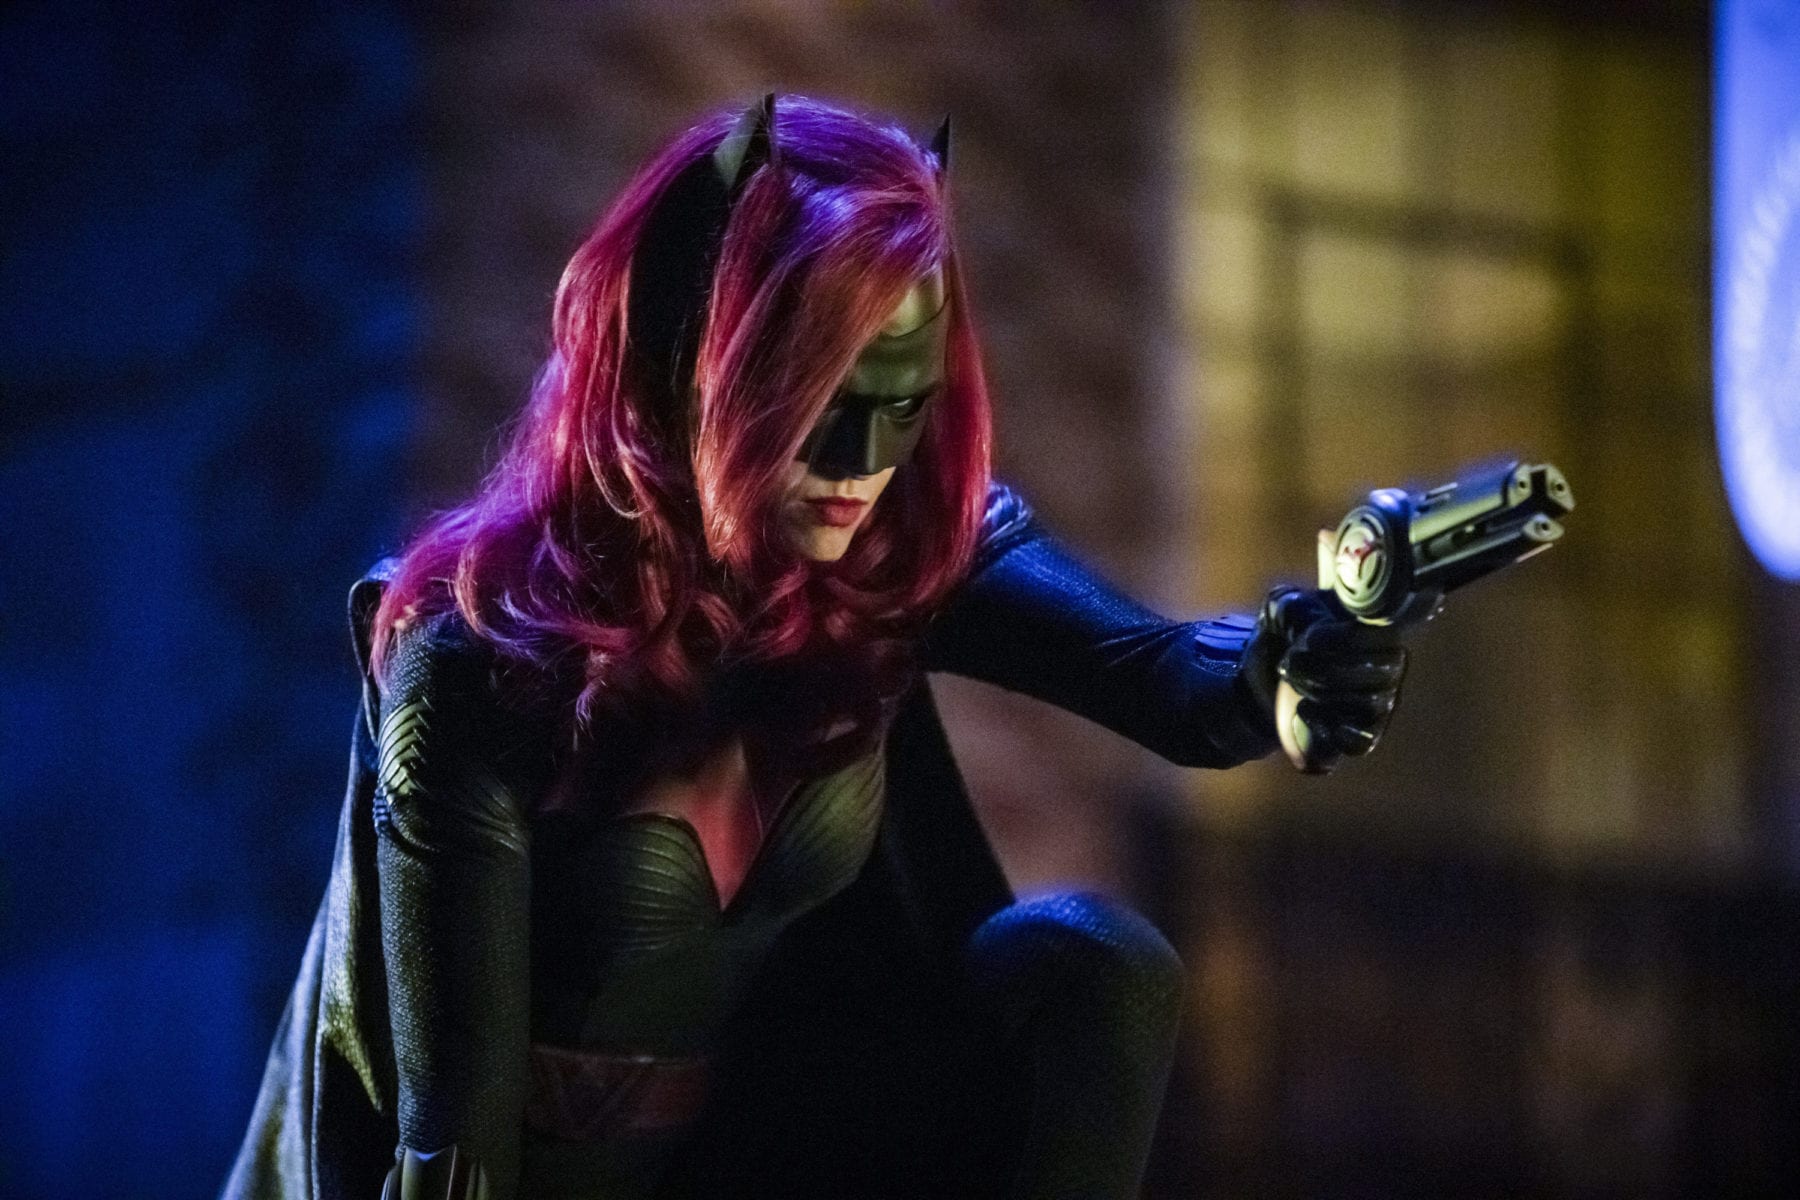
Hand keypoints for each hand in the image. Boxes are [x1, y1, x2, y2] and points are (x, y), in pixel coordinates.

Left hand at [1244, 586, 1423, 773]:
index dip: (1349, 640)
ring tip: (1294, 681)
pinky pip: (1360, 742)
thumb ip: (1296, 609)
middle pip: (1377, 674)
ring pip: (1368, 706)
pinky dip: (1329, 728)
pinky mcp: (1365, 736)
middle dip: (1324, 668)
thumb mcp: (1283, 609)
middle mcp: (1391, 667)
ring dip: (1321, 693)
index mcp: (1380, 628)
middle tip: (1291, 661)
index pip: (1389, 636)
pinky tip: (1304, 710)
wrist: (1267, 672)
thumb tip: (1312, 627)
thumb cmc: (1287, 633)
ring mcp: (1381, 703)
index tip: (1310, 638)